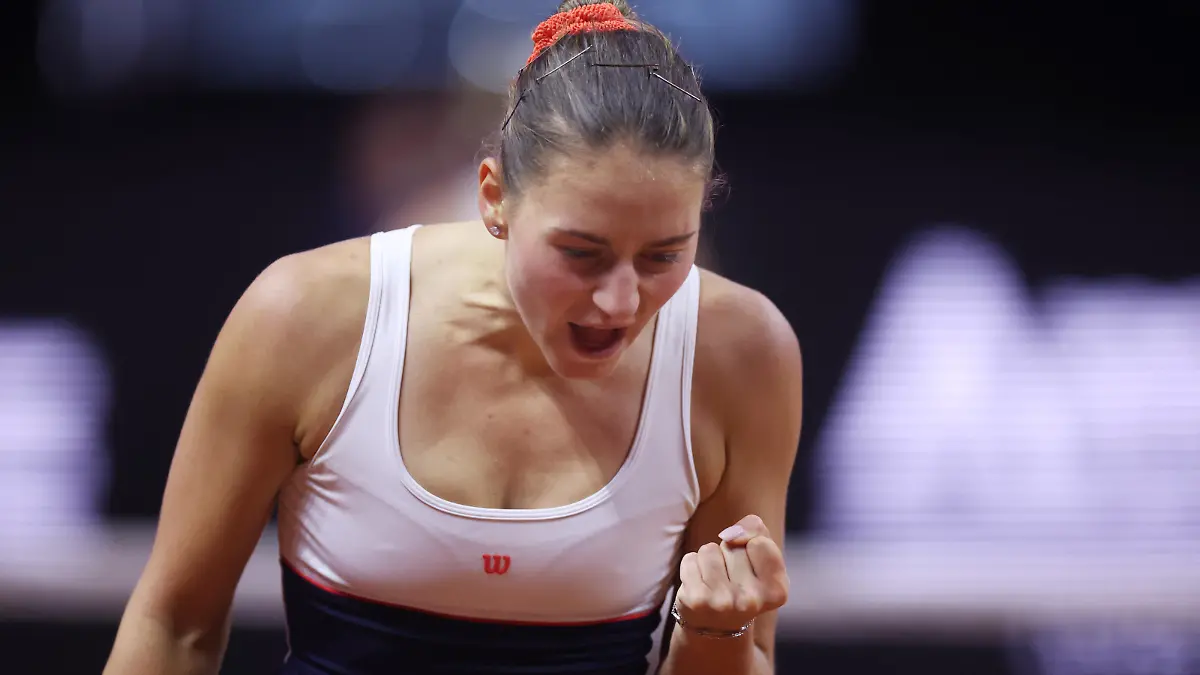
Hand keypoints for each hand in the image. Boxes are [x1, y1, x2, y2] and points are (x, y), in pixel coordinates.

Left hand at [676, 514, 789, 633]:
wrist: (715, 627)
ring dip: (709, 559)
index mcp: (777, 592)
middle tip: (730, 579)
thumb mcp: (762, 560)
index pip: (760, 542)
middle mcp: (752, 601)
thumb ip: (757, 532)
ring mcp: (722, 602)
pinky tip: (699, 585)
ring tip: (714, 581)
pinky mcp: (696, 600)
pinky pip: (690, 559)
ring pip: (710, 549)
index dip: (750, 547)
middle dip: (729, 554)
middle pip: (734, 545)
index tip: (749, 567)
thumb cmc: (742, 584)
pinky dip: (692, 566)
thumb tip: (731, 533)